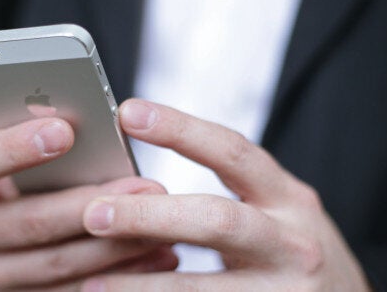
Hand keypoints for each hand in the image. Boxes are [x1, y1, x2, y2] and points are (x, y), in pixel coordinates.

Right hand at [0, 118, 177, 290]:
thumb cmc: (17, 168)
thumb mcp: (12, 140)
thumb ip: (31, 125)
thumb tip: (71, 108)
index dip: (14, 148)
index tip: (65, 130)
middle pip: (27, 222)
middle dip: (92, 205)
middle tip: (146, 187)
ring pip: (55, 264)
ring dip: (115, 246)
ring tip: (163, 225)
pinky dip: (118, 276)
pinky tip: (155, 256)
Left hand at [81, 99, 369, 290]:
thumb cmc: (292, 253)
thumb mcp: (276, 214)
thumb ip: (229, 197)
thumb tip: (138, 187)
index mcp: (289, 199)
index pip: (233, 152)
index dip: (180, 129)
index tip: (128, 112)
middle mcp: (293, 241)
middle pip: (217, 220)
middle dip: (150, 216)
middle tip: (94, 213)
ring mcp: (285, 291)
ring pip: (206, 288)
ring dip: (144, 286)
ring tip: (93, 285)